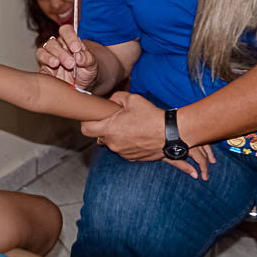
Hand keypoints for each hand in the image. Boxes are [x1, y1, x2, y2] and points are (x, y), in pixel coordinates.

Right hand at [37, 24, 97, 91]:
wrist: (82, 87)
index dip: (70, 37)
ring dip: (49, 57)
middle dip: (62, 53)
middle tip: (71, 63)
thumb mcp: (92, 65)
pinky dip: (44, 68)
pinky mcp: (44, 70)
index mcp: (70, 41)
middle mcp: (57, 47)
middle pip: (53, 43)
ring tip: (56, 64)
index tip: (76, 48)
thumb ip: (87, 59)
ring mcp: (48, 58)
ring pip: (42, 51)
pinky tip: (51, 73)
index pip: (66, 31)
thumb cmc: (86, 72)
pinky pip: (39, 66)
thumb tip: (79, 56)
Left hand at [82, 92, 215, 179]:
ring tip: (131, 127)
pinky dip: (127, 143)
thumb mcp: (132, 99)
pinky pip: (124, 149)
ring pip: (113, 143)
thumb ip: (116, 98)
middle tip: (116, 119)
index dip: (86, 122)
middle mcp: (114, 144)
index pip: (86, 129)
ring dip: (118, 136)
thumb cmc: (151, 116)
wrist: (170, 134)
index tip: (91, 118)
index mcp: (110, 129)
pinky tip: (138, 135)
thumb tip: (111, 101)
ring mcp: (123, 153)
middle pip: (100, 136)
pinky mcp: (133, 158)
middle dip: (105, 128)